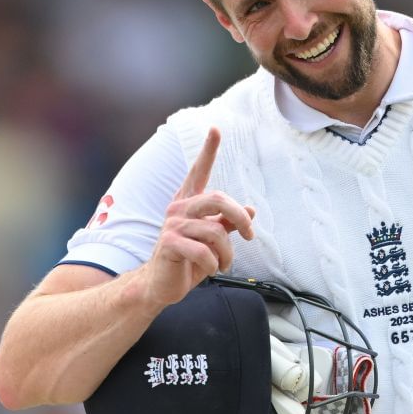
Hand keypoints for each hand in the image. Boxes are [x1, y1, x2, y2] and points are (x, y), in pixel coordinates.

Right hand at [140, 128, 255, 308]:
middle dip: (239, 217)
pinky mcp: (170, 244)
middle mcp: (178, 209)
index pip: (199, 172)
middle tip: (251, 236)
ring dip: (228, 253)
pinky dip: (213, 264)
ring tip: (224, 264)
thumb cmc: (187, 261)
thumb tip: (250, 210)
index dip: (208, 150)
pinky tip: (210, 270)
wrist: (161, 284)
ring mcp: (172, 226)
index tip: (216, 129)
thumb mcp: (212, 242)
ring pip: (216, 231)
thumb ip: (228, 224)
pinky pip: (204, 251)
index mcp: (188, 203)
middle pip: (218, 199)